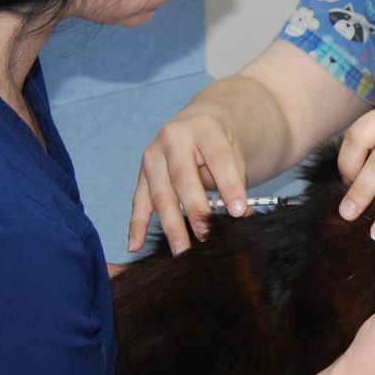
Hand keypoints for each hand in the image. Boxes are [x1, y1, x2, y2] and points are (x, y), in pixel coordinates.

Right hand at [129, 113, 249, 254]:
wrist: (198, 123)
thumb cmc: (221, 144)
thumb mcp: (235, 154)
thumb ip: (236, 182)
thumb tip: (239, 215)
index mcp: (204, 127)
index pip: (218, 159)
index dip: (229, 186)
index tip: (239, 212)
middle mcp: (173, 138)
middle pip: (183, 178)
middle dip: (195, 209)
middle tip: (207, 235)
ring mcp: (153, 156)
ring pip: (160, 194)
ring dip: (170, 225)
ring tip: (181, 250)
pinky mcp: (142, 174)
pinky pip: (139, 202)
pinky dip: (136, 225)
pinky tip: (135, 246)